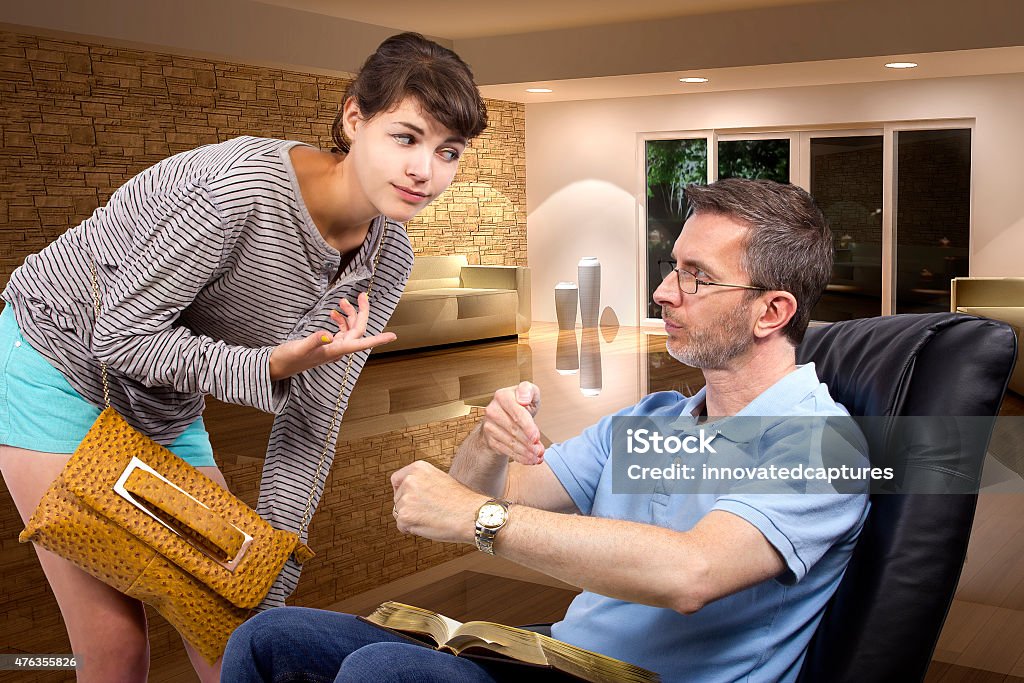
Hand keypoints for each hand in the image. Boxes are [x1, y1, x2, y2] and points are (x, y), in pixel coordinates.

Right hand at [268, 293, 395, 379]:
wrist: (277, 366)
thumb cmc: (288, 359)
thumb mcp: (299, 348)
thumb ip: (314, 340)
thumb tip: (328, 334)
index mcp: (335, 350)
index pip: (361, 343)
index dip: (378, 339)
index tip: (393, 336)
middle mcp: (338, 349)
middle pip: (358, 330)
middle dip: (362, 312)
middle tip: (362, 295)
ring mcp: (333, 347)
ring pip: (350, 329)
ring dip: (349, 314)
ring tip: (341, 301)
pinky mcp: (327, 344)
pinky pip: (341, 331)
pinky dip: (340, 320)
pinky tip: (333, 313)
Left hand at [391, 461, 486, 543]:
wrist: (472, 515)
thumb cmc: (461, 501)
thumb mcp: (440, 480)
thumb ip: (421, 483)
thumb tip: (408, 494)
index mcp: (418, 468)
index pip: (396, 480)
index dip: (402, 491)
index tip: (411, 499)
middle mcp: (410, 480)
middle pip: (397, 499)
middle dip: (409, 507)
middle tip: (430, 511)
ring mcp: (406, 498)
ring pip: (399, 513)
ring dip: (412, 519)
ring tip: (432, 517)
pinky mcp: (405, 516)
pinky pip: (402, 527)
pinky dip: (413, 530)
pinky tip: (429, 524)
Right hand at [480, 381, 544, 465]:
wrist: (503, 416)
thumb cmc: (520, 404)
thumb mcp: (529, 393)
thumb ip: (529, 390)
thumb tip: (523, 398)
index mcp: (502, 396)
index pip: (517, 413)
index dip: (528, 427)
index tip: (536, 437)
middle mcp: (492, 410)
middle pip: (513, 430)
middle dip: (529, 443)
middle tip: (540, 451)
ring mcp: (489, 426)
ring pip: (510, 442)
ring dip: (525, 452)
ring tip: (537, 457)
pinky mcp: (490, 439)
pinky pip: (506, 451)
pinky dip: (519, 457)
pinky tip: (529, 460)